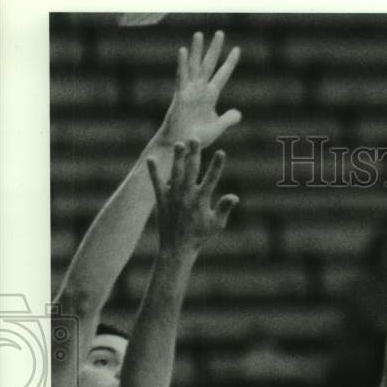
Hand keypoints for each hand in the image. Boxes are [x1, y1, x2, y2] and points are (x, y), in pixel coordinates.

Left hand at [148, 140, 238, 255]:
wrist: (177, 248)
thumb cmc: (199, 236)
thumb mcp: (216, 225)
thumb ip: (224, 209)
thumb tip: (234, 197)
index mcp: (201, 201)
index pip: (212, 179)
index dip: (216, 166)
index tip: (221, 152)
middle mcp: (187, 196)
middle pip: (191, 171)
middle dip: (194, 154)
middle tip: (195, 137)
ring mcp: (173, 197)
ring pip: (175, 173)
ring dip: (177, 158)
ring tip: (179, 143)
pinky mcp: (161, 200)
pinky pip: (157, 183)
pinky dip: (154, 172)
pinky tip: (151, 159)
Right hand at [156, 31, 240, 148]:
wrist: (183, 146)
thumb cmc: (198, 137)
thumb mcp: (217, 127)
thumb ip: (227, 119)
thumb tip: (238, 113)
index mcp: (210, 96)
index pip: (222, 75)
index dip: (229, 63)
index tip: (237, 49)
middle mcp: (200, 90)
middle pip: (209, 65)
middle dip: (215, 49)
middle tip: (221, 33)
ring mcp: (189, 92)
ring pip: (194, 66)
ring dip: (196, 51)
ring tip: (199, 34)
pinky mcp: (180, 97)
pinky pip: (182, 78)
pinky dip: (182, 64)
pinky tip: (183, 51)